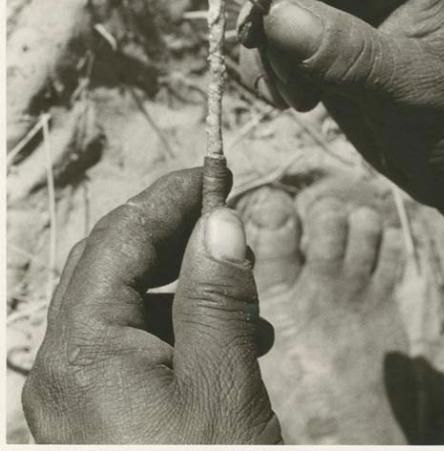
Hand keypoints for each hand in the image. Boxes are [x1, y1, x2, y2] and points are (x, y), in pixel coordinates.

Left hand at [22, 169, 280, 443]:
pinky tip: (223, 337)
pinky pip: (128, 345)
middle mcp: (62, 367)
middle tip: (222, 218)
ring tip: (236, 285)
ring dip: (180, 283)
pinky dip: (175, 326)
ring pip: (121, 304)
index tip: (214, 174)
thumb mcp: (222, 382)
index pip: (120, 238)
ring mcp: (73, 393)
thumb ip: (217, 295)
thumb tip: (219, 222)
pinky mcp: (93, 412)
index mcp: (83, 350)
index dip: (169, 198)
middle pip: (111, 264)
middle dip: (172, 235)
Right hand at [238, 0, 443, 262]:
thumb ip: (347, 53)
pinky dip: (271, 69)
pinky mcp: (332, 52)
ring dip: (267, 51)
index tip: (254, 29)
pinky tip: (293, 101)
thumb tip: (274, 18)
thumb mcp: (413, 89)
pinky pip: (281, 44)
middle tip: (279, 76)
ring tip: (293, 99)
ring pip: (278, 7)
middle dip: (272, 18)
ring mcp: (350, 17)